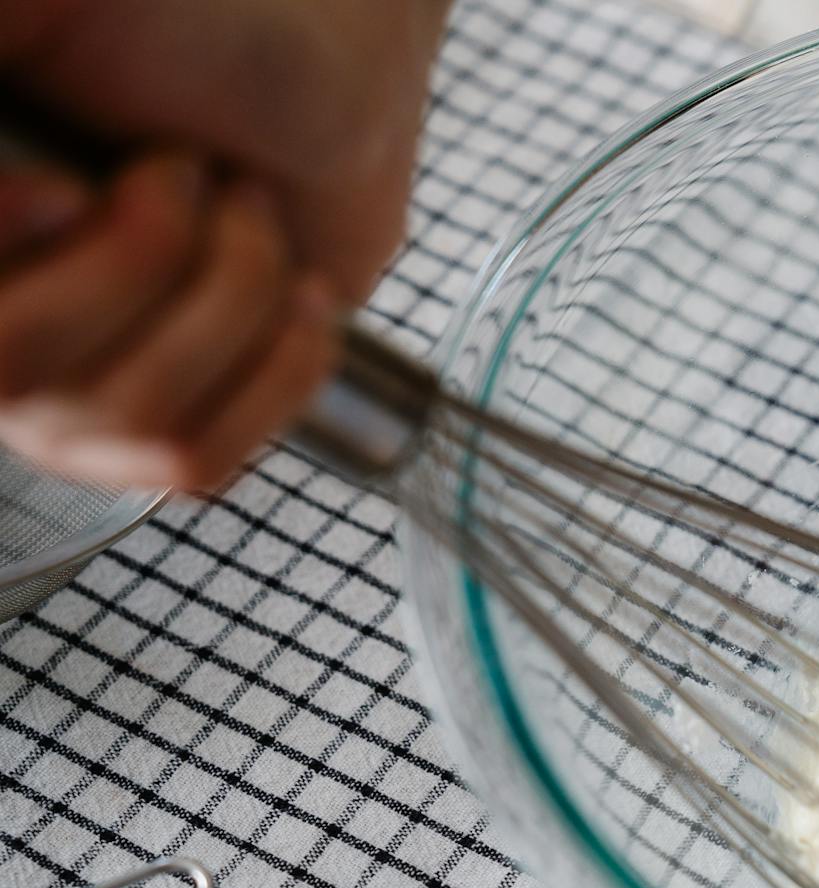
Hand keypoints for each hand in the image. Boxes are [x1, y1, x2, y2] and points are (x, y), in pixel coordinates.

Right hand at [0, 0, 448, 490]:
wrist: (331, 84)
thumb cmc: (189, 27)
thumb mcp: (45, 6)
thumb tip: (3, 185)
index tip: (64, 193)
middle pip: (11, 365)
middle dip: (137, 256)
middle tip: (186, 175)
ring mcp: (60, 397)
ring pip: (129, 411)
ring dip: (229, 290)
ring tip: (250, 213)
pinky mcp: (159, 438)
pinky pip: (193, 457)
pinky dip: (275, 365)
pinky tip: (296, 293)